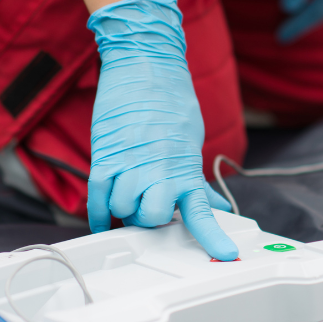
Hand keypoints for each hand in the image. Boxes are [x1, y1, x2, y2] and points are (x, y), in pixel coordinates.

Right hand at [86, 0, 238, 260]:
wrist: (146, 66)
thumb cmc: (171, 102)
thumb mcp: (191, 142)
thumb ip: (196, 179)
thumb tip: (216, 206)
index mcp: (184, 167)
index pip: (200, 212)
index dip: (213, 237)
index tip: (226, 255)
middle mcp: (158, 169)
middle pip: (152, 219)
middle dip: (150, 220)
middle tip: (151, 207)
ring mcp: (129, 164)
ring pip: (122, 210)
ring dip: (124, 210)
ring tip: (129, 195)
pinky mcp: (105, 156)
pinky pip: (97, 197)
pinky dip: (98, 213)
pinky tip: (102, 218)